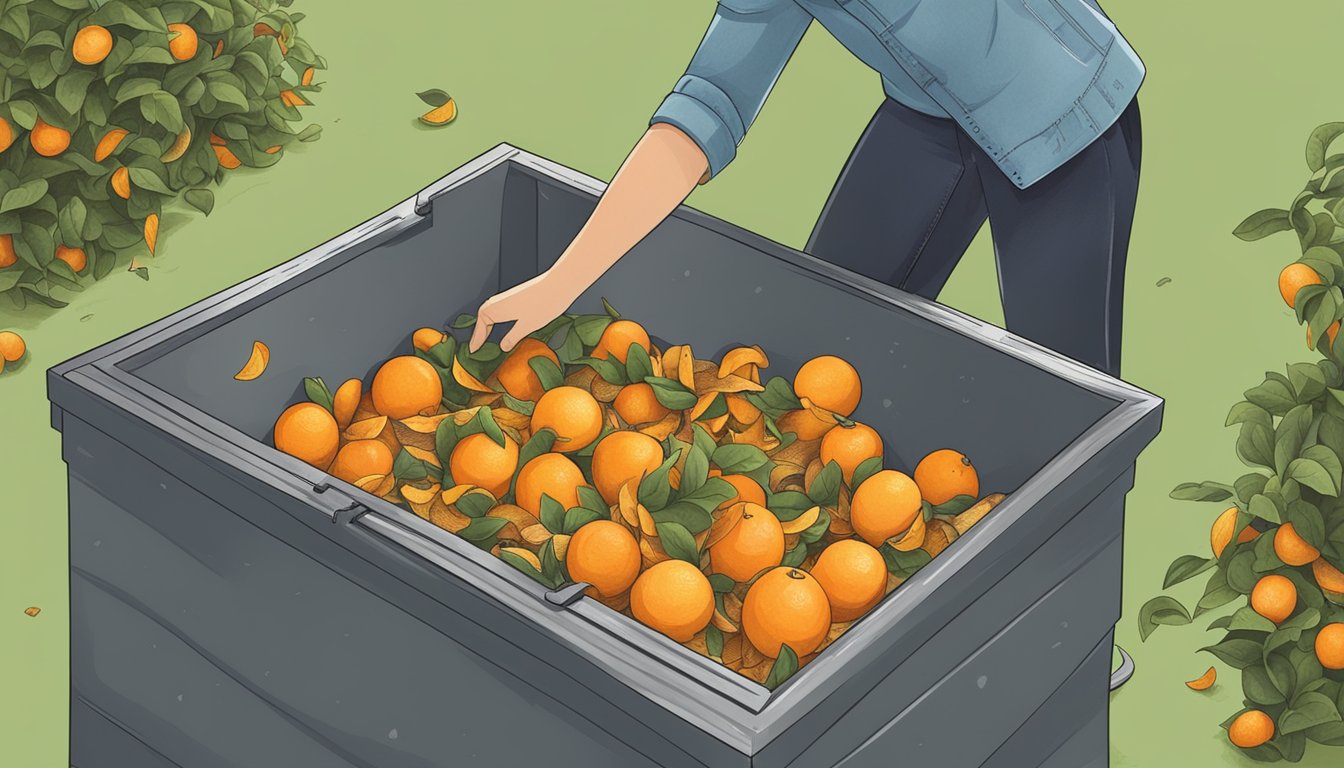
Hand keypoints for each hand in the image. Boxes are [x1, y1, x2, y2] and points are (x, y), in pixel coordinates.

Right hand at [468, 270, 582, 352]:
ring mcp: (506, 298)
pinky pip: (499, 309)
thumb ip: (512, 337)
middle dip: (479, 333)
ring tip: (486, 338)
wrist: (559, 285)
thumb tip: (503, 346)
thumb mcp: (526, 327)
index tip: (472, 351)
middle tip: (476, 347)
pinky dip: (496, 319)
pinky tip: (502, 326)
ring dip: (486, 325)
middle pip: (482, 318)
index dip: (477, 340)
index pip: (480, 328)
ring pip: (490, 313)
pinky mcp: (515, 296)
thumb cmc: (544, 304)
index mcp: (495, 310)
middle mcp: (497, 301)